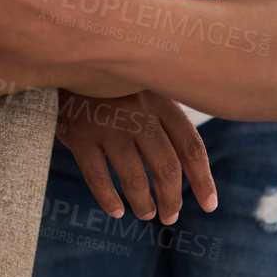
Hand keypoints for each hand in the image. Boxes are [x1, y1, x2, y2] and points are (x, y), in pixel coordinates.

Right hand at [56, 90, 217, 223]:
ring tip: (146, 214)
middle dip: (171, 198)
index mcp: (160, 101)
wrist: (67, 61)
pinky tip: (116, 211)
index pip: (191, 147)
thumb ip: (163, 120)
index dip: (203, 180)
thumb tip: (187, 170)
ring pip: (133, 176)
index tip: (209, 205)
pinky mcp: (78, 133)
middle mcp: (137, 112)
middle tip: (170, 215)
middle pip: (166, 166)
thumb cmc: (111, 85)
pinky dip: (108, 198)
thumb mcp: (144, 90)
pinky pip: (97, 176)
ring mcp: (107, 123)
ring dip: (143, 203)